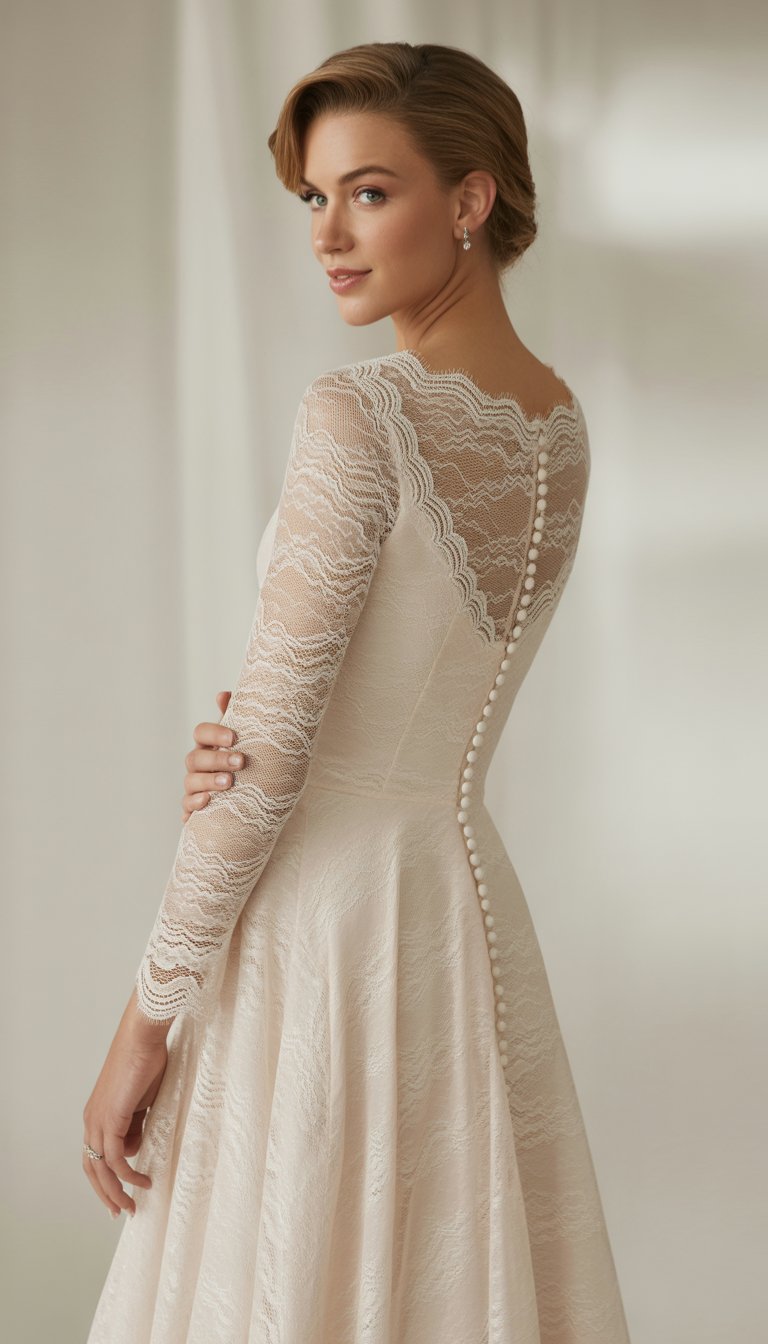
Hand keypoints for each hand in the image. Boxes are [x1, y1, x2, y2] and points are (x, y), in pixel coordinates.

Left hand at [82, 996, 168, 1217]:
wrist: (142, 1037)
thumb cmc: (146, 1061)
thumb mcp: (142, 1101)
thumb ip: (136, 1123)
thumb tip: (136, 1144)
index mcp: (97, 1114)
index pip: (95, 1155)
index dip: (106, 1178)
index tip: (123, 1193)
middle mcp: (92, 1121)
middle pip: (91, 1168)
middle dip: (106, 1194)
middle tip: (121, 1211)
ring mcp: (98, 1121)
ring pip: (101, 1169)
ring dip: (116, 1191)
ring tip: (133, 1205)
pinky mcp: (109, 1120)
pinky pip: (116, 1158)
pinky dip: (128, 1175)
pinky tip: (143, 1181)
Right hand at [181, 690, 245, 822]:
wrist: (253, 797)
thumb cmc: (247, 762)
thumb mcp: (246, 740)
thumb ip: (237, 717)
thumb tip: (223, 694)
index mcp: (208, 744)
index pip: (200, 732)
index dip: (214, 733)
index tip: (234, 738)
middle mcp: (198, 764)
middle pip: (195, 758)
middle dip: (216, 759)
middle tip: (240, 761)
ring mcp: (194, 786)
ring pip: (190, 781)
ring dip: (209, 781)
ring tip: (229, 783)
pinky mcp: (194, 808)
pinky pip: (187, 806)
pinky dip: (194, 803)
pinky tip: (207, 801)